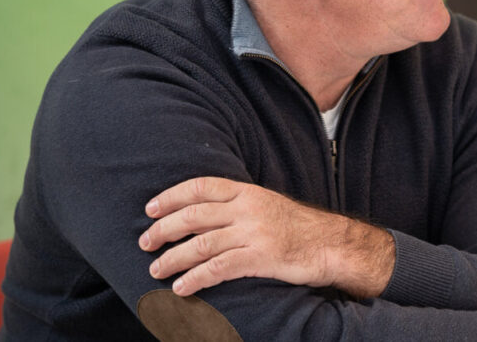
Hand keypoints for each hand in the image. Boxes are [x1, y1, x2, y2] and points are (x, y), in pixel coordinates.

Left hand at [139, 177, 394, 297]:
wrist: (331, 244)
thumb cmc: (297, 227)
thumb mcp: (266, 205)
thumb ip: (237, 205)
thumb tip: (198, 214)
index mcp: (248, 191)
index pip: (201, 186)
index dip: (171, 196)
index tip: (150, 209)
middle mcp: (248, 208)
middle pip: (194, 215)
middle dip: (164, 229)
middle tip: (145, 242)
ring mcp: (254, 232)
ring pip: (201, 244)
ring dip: (173, 258)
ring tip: (156, 270)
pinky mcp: (260, 258)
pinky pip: (218, 268)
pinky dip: (195, 278)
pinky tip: (181, 288)